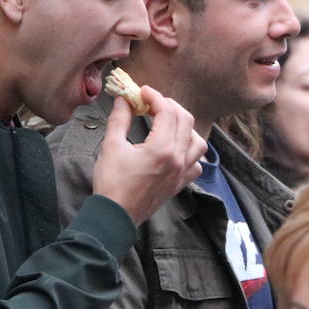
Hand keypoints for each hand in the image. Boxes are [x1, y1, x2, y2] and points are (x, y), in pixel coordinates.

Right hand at [92, 86, 205, 224]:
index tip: (141, 92)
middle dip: (169, 106)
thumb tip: (124, 100)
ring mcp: (181, 173)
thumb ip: (119, 119)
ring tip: (168, 123)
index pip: (166, 111)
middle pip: (185, 120)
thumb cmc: (111, 183)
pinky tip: (175, 149)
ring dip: (185, 127)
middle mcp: (177, 159)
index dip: (154, 96)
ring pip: (198, 141)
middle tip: (152, 103)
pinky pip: (196, 163)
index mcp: (161, 148)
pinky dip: (190, 151)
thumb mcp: (111, 146)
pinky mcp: (179, 184)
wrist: (115, 216)